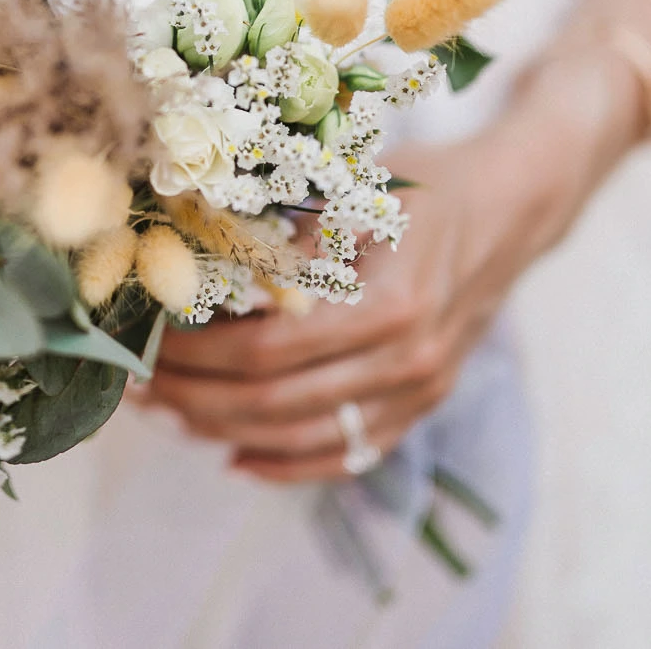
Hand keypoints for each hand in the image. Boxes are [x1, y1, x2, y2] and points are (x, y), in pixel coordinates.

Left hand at [143, 126, 570, 482]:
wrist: (510, 207)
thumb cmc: (425, 185)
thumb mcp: (353, 190)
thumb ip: (282, 238)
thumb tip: (188, 261)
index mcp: (391, 302)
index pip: (269, 350)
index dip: (198, 356)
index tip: (147, 343)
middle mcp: (410, 358)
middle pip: (277, 403)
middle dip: (196, 398)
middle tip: (140, 384)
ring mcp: (421, 391)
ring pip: (304, 439)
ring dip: (226, 433)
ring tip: (171, 414)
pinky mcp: (423, 407)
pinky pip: (347, 454)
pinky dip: (286, 465)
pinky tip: (235, 456)